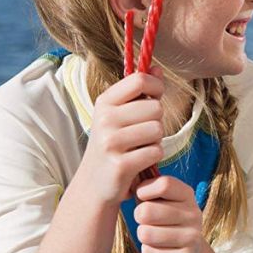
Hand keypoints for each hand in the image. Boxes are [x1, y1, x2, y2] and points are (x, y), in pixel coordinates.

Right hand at [76, 69, 165, 204]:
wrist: (94, 185)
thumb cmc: (114, 144)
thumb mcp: (121, 114)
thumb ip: (140, 91)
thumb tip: (157, 68)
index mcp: (104, 102)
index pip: (139, 80)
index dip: (156, 87)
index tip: (155, 97)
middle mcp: (104, 119)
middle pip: (155, 107)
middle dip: (157, 121)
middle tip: (142, 133)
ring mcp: (111, 142)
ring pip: (158, 130)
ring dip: (156, 140)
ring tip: (139, 147)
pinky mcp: (120, 164)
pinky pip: (156, 151)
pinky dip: (153, 156)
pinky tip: (139, 161)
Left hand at [134, 175, 206, 252]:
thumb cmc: (166, 220)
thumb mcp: (161, 200)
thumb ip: (147, 188)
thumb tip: (128, 177)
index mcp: (187, 195)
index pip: (163, 184)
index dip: (144, 190)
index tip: (143, 197)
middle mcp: (194, 214)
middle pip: (147, 211)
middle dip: (140, 217)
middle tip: (149, 221)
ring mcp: (192, 236)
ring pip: (145, 233)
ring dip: (144, 236)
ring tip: (155, 236)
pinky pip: (149, 252)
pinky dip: (149, 252)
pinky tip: (161, 250)